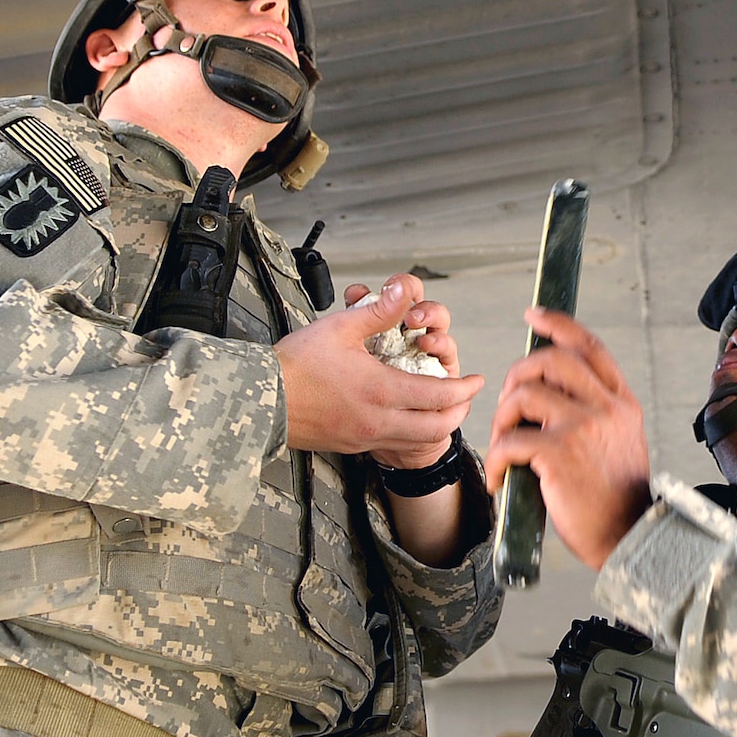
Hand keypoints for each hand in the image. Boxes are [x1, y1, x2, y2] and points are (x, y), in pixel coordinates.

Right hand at [278, 273, 483, 466]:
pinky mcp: (350, 446)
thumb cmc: (296, 363)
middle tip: (466, 398)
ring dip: (438, 426)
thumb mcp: (340, 327)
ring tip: (445, 410)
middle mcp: (377, 420)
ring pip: (416, 441)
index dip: (464, 388)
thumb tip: (405, 291)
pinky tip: (408, 420)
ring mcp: (364, 437)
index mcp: (380, 390)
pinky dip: (411, 435)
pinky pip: (391, 445)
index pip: (439, 395)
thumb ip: (379, 311)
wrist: (259, 398)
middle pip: (436, 427)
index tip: (476, 380)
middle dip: (458, 412)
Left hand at [485, 309, 652, 568]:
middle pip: (549, 359)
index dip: (558, 323)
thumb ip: (595, 412)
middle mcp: (606, 407)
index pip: (589, 345)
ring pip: (523, 394)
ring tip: (503, 447)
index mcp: (621, 402)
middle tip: (508, 406)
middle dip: (517, 374)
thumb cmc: (617, 497)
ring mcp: (583, 427)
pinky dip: (495, 460)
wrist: (630, 538)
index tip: (533, 315)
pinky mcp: (559, 454)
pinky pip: (509, 441)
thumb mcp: (621, 441)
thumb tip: (547, 391)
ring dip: (501, 419)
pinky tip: (499, 480)